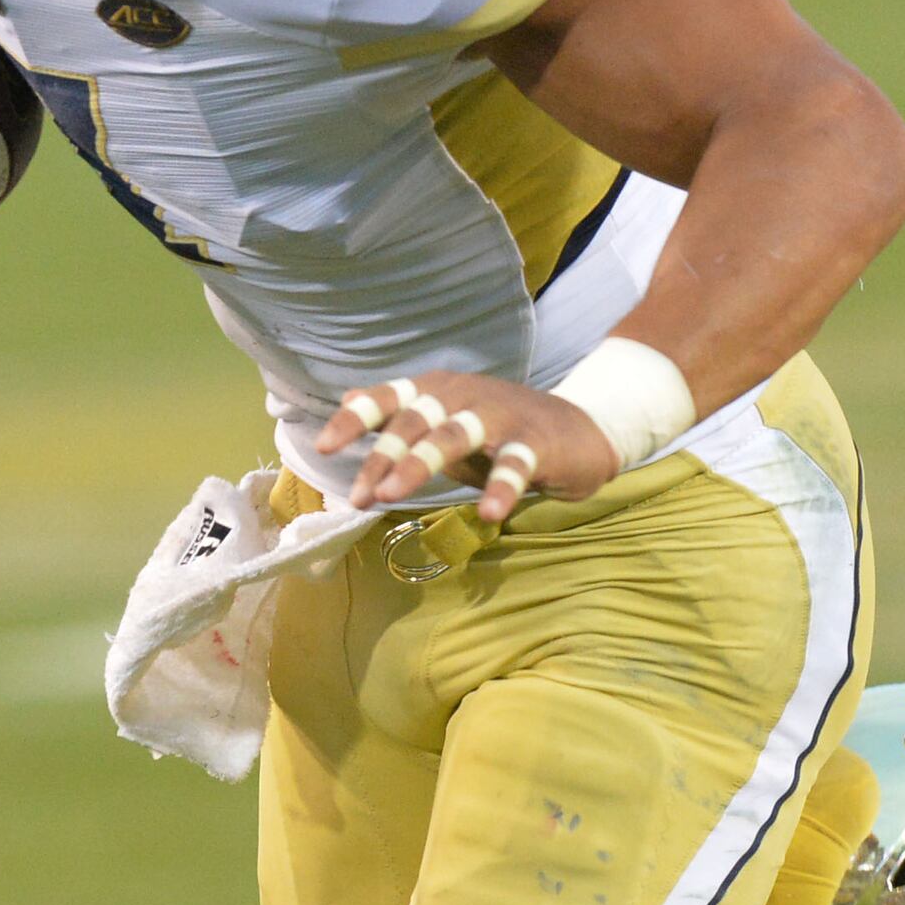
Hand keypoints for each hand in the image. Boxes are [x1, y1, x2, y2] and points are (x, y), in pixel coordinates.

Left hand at [318, 371, 616, 522]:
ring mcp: (501, 416)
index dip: (355, 418)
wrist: (581, 429)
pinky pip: (516, 463)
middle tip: (362, 496)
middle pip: (416, 420)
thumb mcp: (446, 420)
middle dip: (384, 456)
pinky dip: (502, 487)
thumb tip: (347, 402)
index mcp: (438, 391)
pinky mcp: (537, 441)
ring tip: (393, 495)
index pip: (389, 398)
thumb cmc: (503, 430)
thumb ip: (401, 415)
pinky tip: (489, 514)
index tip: (323, 446)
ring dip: (421, 462)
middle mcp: (464, 395)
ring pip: (454, 434)